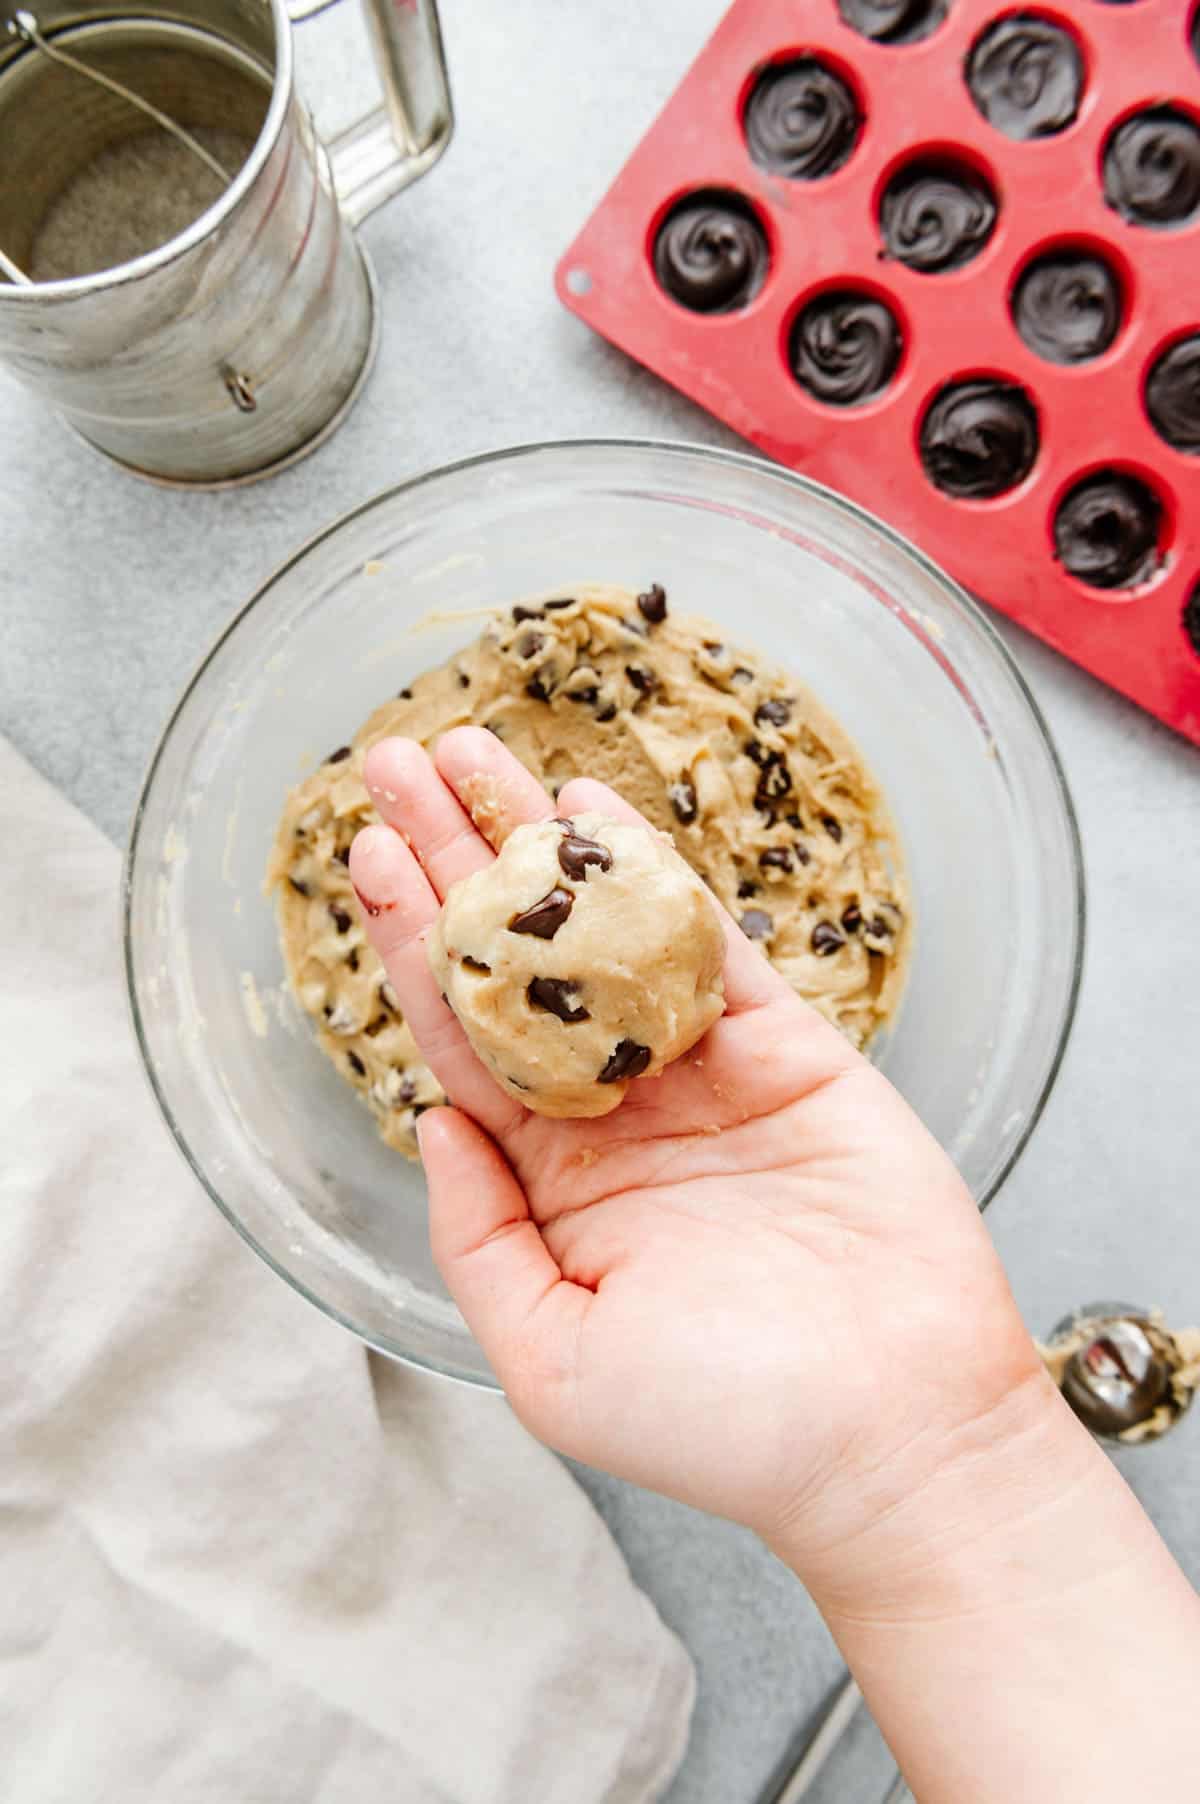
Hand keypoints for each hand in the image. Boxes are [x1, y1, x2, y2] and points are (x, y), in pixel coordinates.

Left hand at [350, 728, 1044, 1568]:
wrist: (894, 1431)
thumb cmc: (724, 1425)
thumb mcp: (550, 1360)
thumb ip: (481, 1239)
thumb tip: (433, 1123)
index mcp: (555, 1181)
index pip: (461, 1036)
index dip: (411, 941)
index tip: (365, 856)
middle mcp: (618, 1114)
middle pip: (515, 962)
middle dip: (454, 861)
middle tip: (397, 765)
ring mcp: (701, 1076)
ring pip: (601, 934)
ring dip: (538, 843)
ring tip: (475, 755)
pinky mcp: (787, 1051)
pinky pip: (704, 945)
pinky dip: (650, 873)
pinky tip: (594, 813)